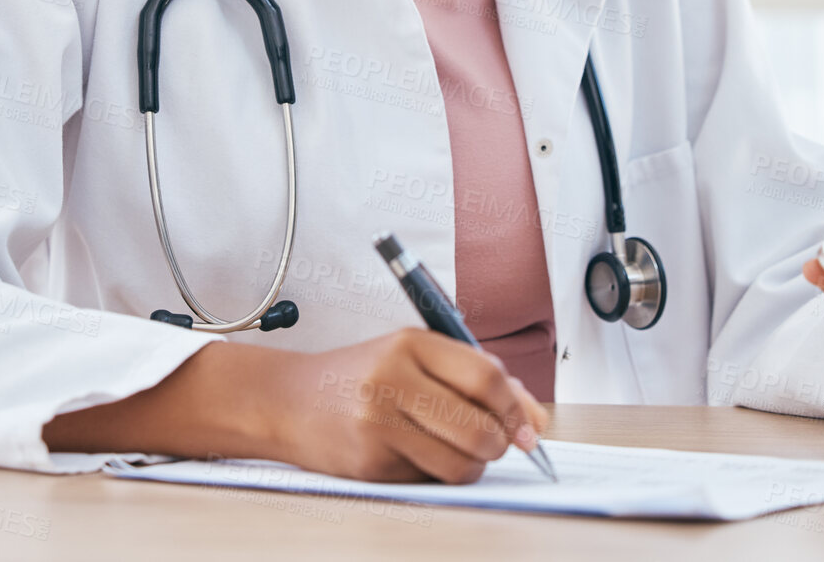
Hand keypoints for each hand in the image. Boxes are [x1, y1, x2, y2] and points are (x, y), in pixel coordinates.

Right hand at [265, 328, 549, 483]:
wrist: (288, 400)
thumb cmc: (362, 375)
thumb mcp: (414, 357)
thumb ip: (476, 378)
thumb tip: (536, 419)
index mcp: (410, 343)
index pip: (484, 375)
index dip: (515, 406)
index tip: (528, 426)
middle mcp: (392, 380)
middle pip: (478, 426)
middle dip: (501, 444)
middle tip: (499, 445)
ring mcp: (378, 424)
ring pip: (459, 463)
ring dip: (474, 466)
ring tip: (463, 453)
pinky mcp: (369, 463)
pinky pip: (428, 478)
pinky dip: (437, 473)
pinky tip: (419, 455)